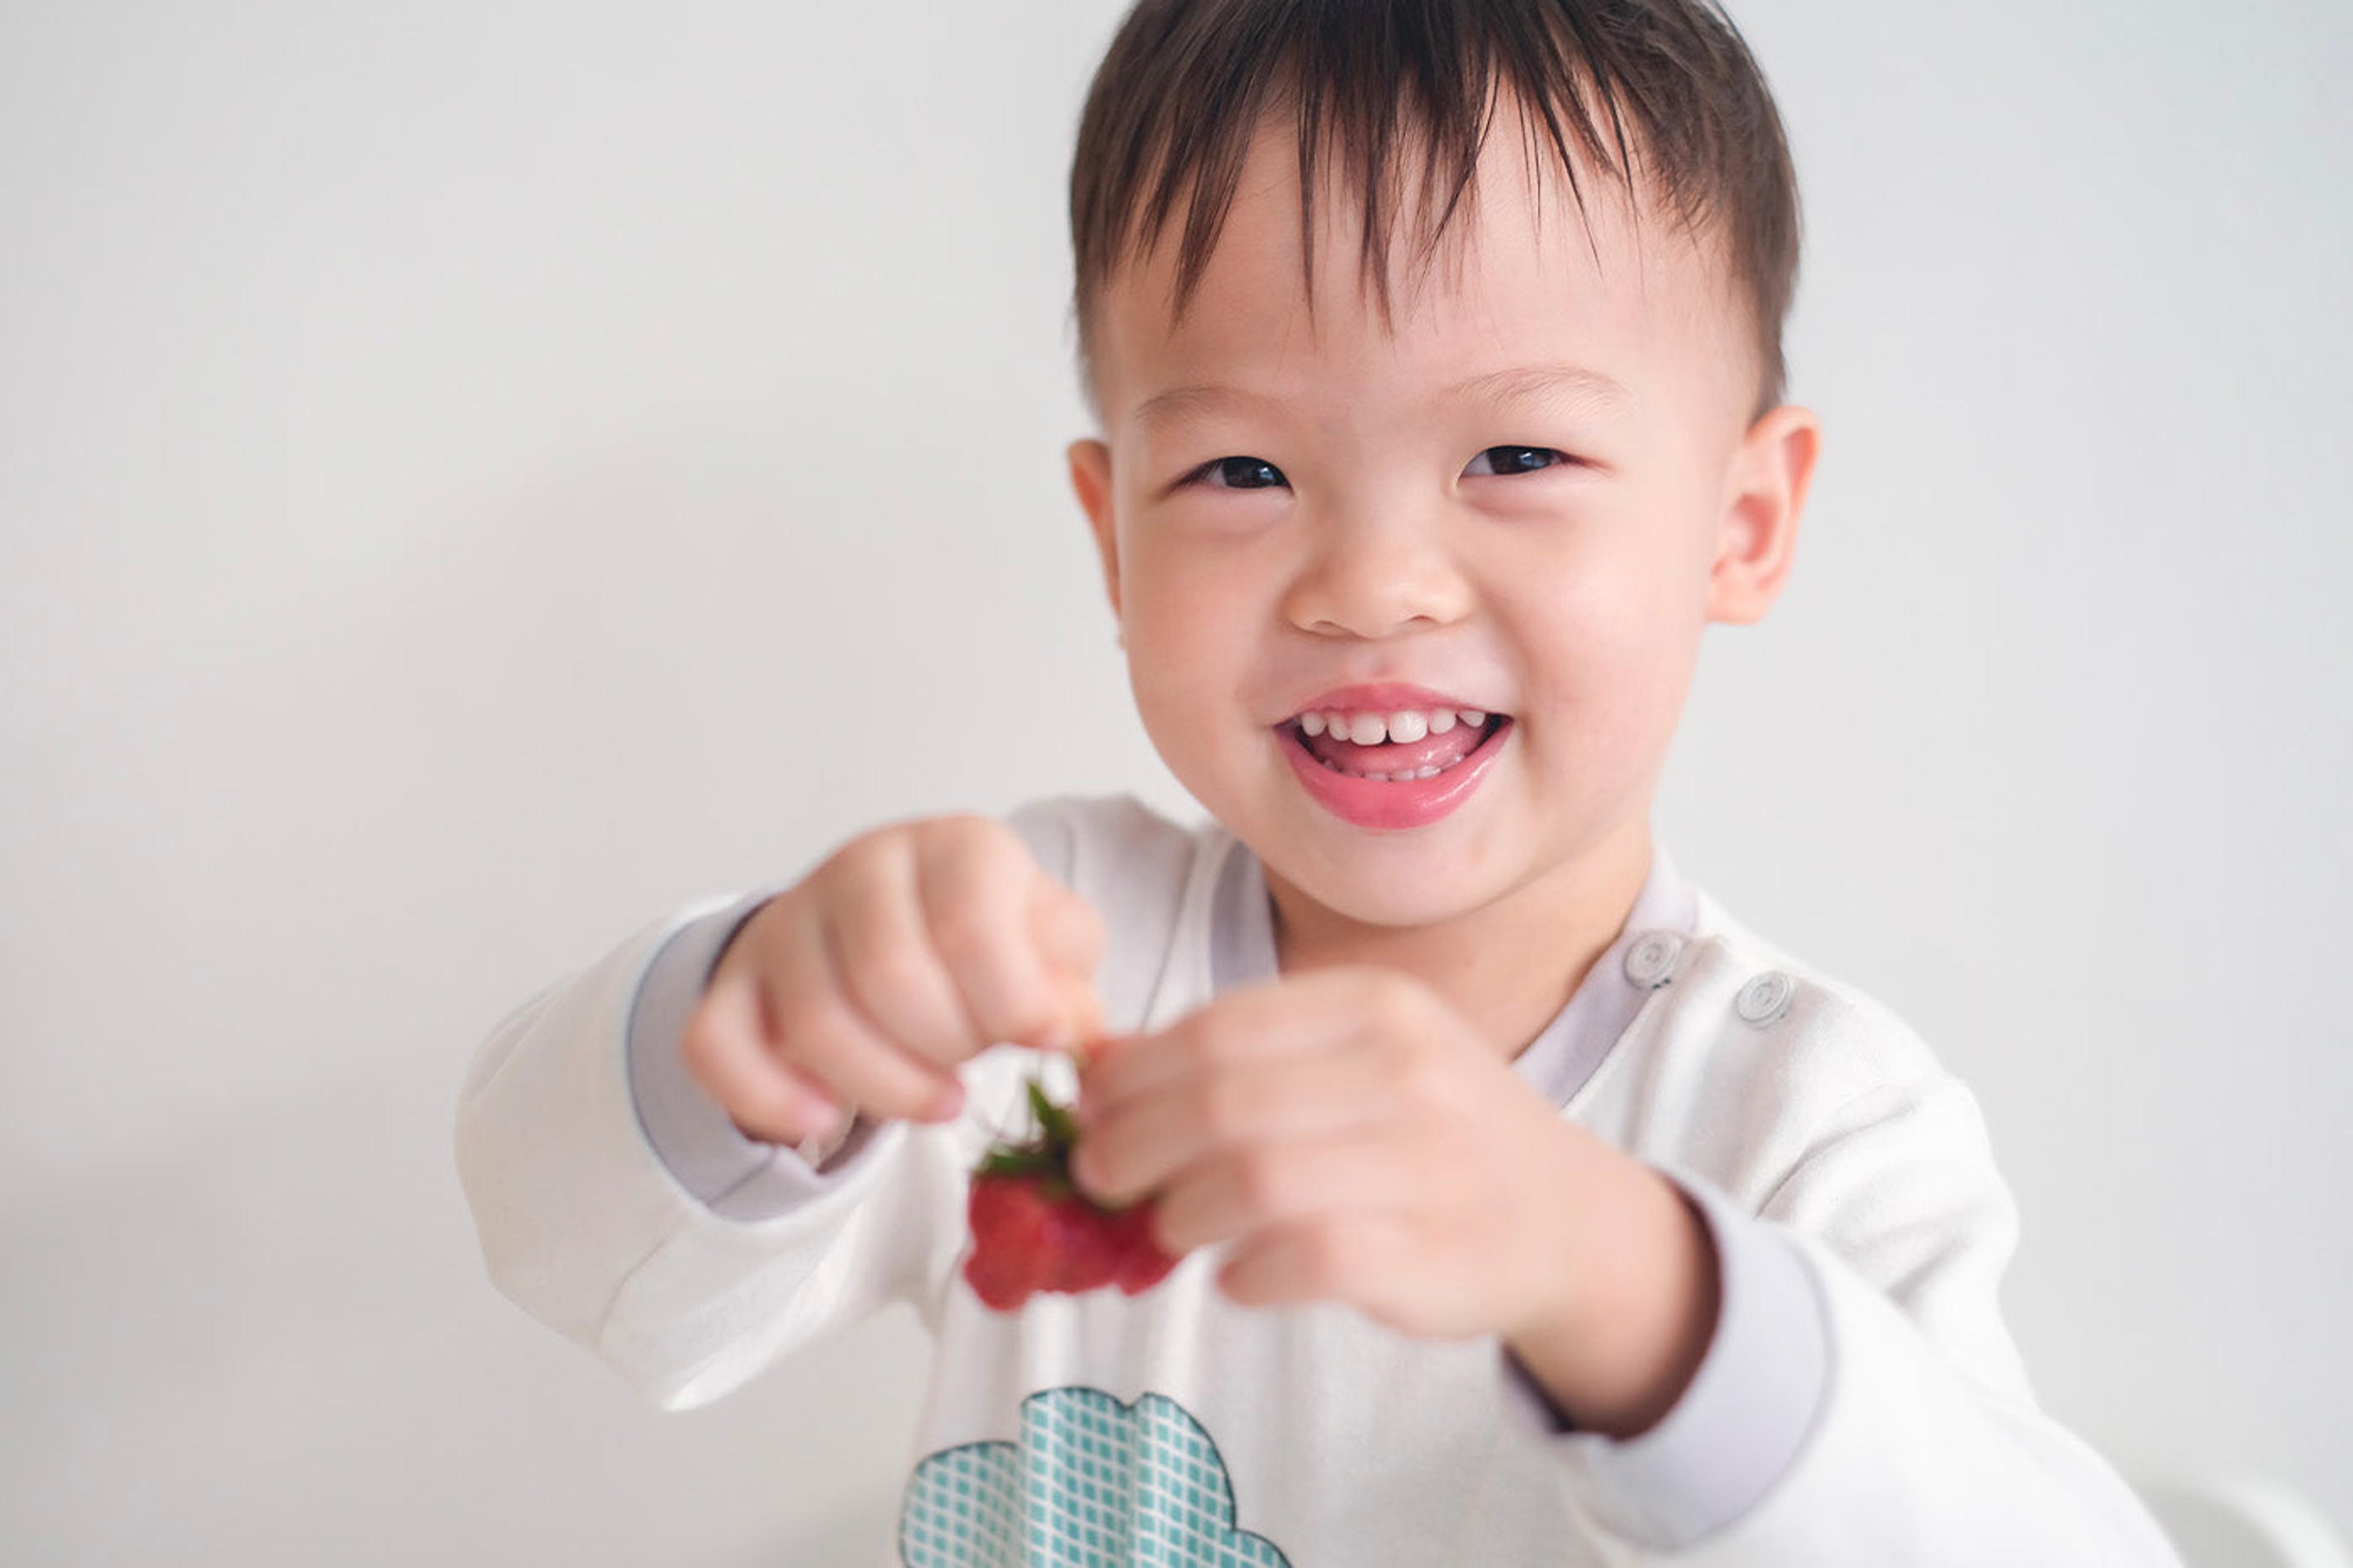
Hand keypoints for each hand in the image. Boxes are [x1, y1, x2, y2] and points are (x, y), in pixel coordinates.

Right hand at [681, 815, 1105, 1145]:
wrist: (896, 922)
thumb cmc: (985, 937)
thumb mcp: (1053, 941)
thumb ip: (1069, 977)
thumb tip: (1065, 1028)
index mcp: (954, 846)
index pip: (969, 924)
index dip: (1012, 1003)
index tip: (1042, 1039)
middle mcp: (862, 867)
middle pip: (889, 979)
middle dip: (948, 1049)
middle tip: (973, 1064)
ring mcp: (788, 923)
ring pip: (815, 1022)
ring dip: (885, 1089)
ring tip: (937, 1098)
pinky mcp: (733, 983)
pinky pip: (718, 1044)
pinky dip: (769, 1096)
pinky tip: (823, 1119)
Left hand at [1067, 965, 1623, 1344]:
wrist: (1566, 1218)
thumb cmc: (1430, 1131)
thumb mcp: (1357, 1057)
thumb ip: (1244, 1054)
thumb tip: (1100, 1067)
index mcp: (1376, 1007)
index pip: (1216, 1027)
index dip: (1132, 1074)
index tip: (1090, 1109)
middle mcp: (1407, 1072)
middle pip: (1220, 1103)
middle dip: (1134, 1145)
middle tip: (1100, 1177)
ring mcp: (1427, 1164)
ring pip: (1253, 1181)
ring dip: (1181, 1214)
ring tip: (1171, 1228)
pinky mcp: (1433, 1255)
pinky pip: (1304, 1261)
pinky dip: (1245, 1277)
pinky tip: (1236, 1279)